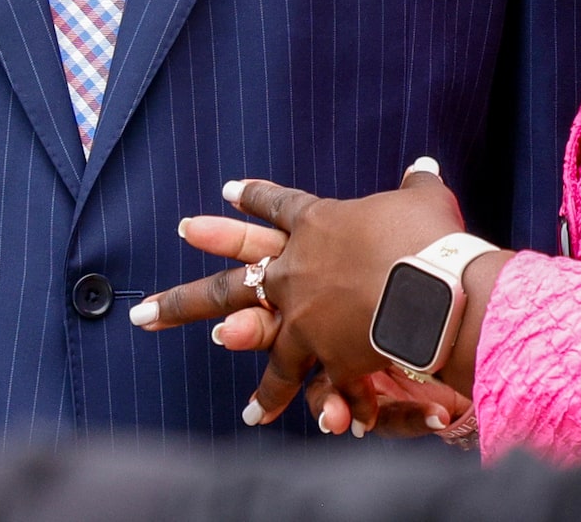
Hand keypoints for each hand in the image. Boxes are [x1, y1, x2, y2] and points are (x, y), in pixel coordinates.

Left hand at [130, 162, 500, 434]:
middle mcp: (297, 271)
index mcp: (318, 225)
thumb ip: (418, 187)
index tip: (225, 192)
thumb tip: (425, 166)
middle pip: (232, 282)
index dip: (253, 200)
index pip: (278, 206)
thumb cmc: (431, 239)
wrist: (436, 290)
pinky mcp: (324, 355)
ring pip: (251, 337)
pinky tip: (254, 416)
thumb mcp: (425, 202)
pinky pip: (296, 382)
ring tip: (203, 388)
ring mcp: (304, 317)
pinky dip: (276, 399)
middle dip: (185, 298)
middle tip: (144, 311)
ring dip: (216, 353)